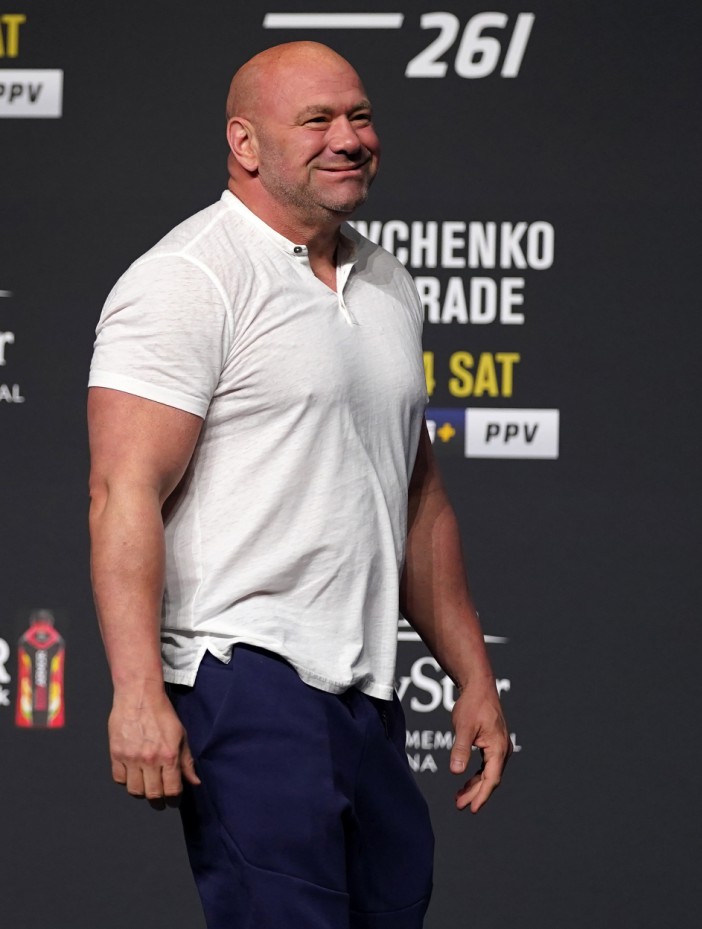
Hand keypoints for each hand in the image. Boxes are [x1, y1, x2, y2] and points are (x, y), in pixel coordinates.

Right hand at [108, 689, 200, 809]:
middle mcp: (150, 760)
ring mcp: (131, 758)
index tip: (174, 799)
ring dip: (142, 792)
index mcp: (168, 755)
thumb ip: (187, 761)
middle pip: (153, 795)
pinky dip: (126, 781)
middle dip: (159, 801)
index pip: (172, 790)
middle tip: (160, 799)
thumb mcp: (181, 735)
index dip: (174, 799)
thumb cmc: (161, 713)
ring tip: (146, 786)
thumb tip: (194, 782)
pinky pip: (119, 779)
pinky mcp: (116, 754)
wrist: (139, 696)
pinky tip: (132, 774)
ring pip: (135, 791)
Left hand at [449, 678, 511, 812]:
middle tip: (459, 806)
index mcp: (498, 747)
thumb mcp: (463, 727)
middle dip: (476, 794)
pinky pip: (486, 765)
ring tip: (459, 798)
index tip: (472, 809)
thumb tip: (456, 772)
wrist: (479, 686)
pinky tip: (465, 782)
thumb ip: (460, 749)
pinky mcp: (493, 743)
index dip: (482, 795)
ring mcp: (499, 746)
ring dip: (475, 786)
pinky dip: (476, 775)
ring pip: (488, 773)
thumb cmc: (473, 704)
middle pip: (490, 778)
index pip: (491, 778)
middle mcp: (502, 749)